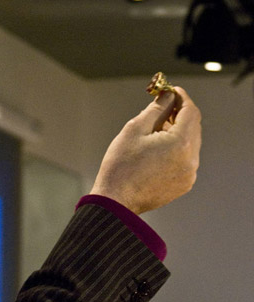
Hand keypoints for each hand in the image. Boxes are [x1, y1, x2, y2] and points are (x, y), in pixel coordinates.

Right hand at [90, 87, 201, 213]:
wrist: (116, 201)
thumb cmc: (121, 166)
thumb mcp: (135, 129)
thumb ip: (157, 109)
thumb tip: (168, 96)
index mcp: (181, 143)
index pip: (191, 111)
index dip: (181, 98)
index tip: (170, 92)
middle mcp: (191, 160)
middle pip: (193, 127)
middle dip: (180, 115)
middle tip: (162, 108)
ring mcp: (189, 175)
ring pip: (190, 144)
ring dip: (178, 133)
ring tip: (155, 132)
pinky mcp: (183, 185)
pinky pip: (186, 160)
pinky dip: (177, 151)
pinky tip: (157, 151)